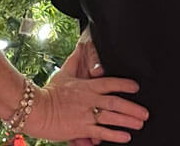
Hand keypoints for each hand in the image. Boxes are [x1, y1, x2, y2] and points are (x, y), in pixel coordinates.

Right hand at [25, 45, 147, 143]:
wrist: (35, 109)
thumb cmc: (48, 91)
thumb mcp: (64, 73)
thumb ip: (75, 60)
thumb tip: (81, 44)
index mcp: (86, 86)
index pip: (110, 83)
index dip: (125, 85)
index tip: (136, 88)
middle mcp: (89, 100)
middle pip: (116, 103)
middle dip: (133, 108)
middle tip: (145, 113)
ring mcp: (86, 115)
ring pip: (112, 118)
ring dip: (128, 121)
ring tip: (139, 124)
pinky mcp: (81, 129)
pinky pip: (101, 132)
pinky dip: (114, 135)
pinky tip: (125, 137)